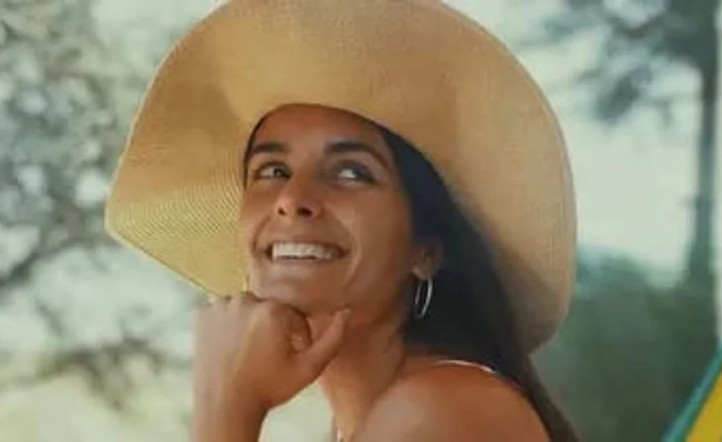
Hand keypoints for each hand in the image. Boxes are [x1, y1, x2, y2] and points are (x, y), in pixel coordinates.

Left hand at [193, 292, 350, 417]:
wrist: (225, 406)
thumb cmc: (268, 389)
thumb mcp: (309, 368)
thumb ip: (333, 338)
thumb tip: (346, 312)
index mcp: (274, 310)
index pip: (294, 315)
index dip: (296, 337)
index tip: (289, 355)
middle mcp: (247, 300)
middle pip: (270, 308)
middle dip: (273, 328)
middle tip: (268, 356)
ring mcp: (222, 306)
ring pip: (247, 307)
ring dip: (251, 323)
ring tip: (250, 352)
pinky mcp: (204, 314)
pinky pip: (225, 310)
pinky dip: (229, 323)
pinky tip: (233, 346)